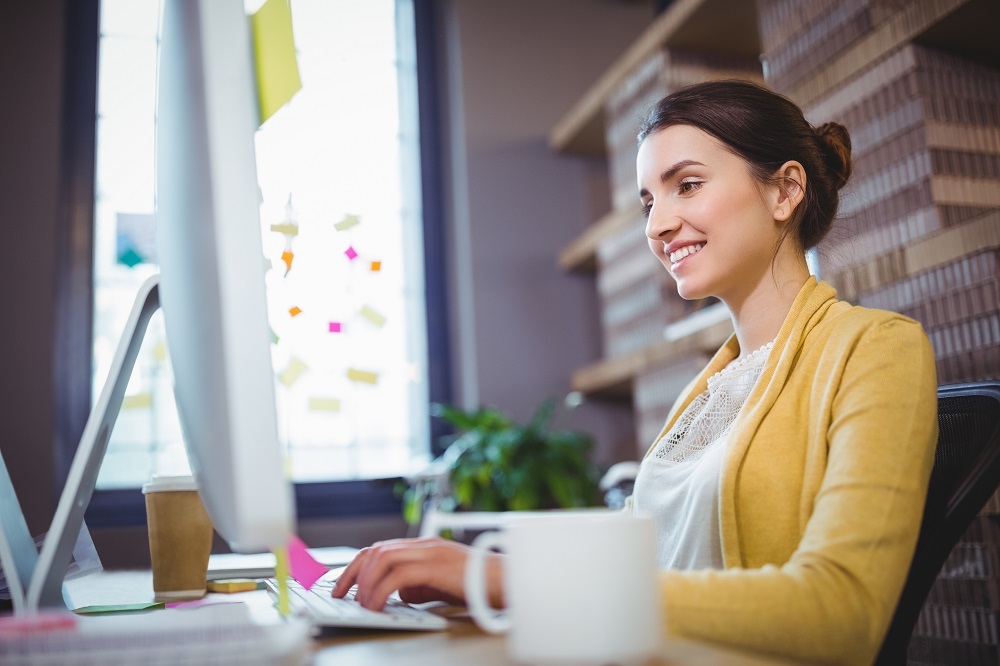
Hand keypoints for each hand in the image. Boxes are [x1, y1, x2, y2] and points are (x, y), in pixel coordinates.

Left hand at [331, 536, 504, 610]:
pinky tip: (378, 606)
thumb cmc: (478, 585)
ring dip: (367, 583)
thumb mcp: (440, 584)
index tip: (343, 585)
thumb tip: (398, 594)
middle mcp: (424, 544)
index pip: (381, 549)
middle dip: (353, 573)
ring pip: (383, 558)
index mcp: (424, 545)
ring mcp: (430, 552)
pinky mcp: (436, 566)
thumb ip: (418, 585)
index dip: (358, 566)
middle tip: (341, 594)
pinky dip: (382, 591)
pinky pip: (398, 576)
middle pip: (375, 550)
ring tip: (363, 604)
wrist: (505, 582)